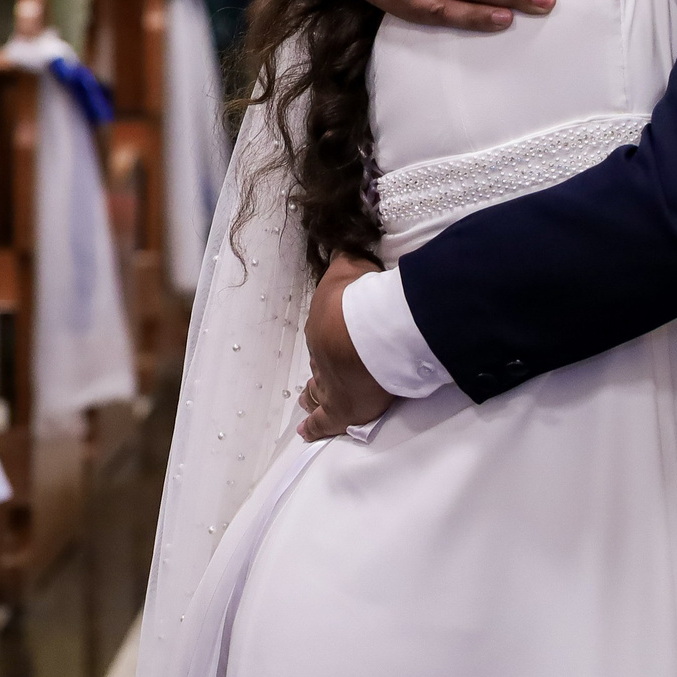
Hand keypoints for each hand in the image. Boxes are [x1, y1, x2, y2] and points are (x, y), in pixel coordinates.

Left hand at [297, 253, 395, 440]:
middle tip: (314, 374)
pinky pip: (324, 423)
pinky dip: (316, 428)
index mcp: (323, 325)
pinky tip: (307, 433)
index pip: (324, 335)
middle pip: (318, 366)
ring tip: (307, 401)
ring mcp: (329, 383)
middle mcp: (321, 356)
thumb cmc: (360, 298)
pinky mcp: (343, 409)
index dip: (329, 338)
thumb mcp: (350, 267)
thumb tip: (338, 243)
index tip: (333, 339)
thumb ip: (345, 258)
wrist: (370, 330)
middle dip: (318, 369)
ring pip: (317, 393)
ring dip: (313, 396)